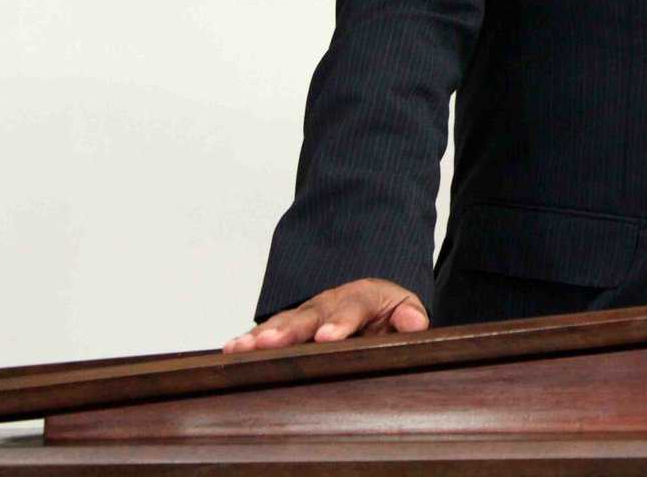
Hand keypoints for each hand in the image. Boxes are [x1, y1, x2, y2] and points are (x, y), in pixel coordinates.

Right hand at [222, 278, 428, 352]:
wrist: (369, 298)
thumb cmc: (386, 310)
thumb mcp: (405, 309)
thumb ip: (409, 316)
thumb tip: (415, 324)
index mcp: (361, 297)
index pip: (351, 308)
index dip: (340, 323)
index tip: (327, 337)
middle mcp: (328, 302)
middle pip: (308, 315)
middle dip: (289, 330)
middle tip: (270, 343)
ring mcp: (306, 313)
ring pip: (282, 322)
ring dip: (261, 335)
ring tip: (241, 348)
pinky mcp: (289, 326)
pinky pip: (267, 331)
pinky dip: (248, 340)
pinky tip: (231, 350)